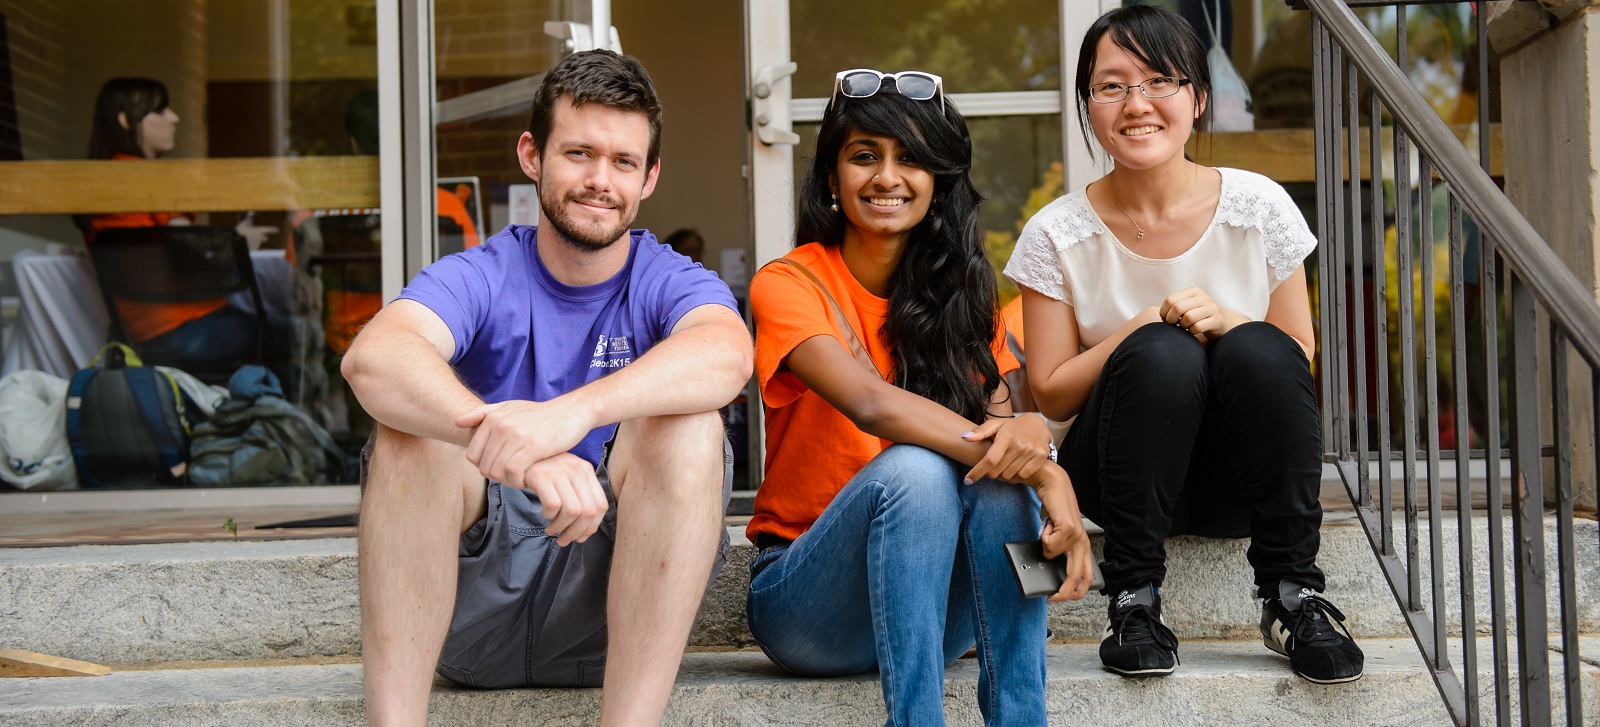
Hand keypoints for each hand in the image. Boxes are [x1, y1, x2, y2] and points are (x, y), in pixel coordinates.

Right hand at [234, 217, 279, 249]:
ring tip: (248, 240)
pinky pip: (255, 247)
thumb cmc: (239, 233)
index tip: (278, 230)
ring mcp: (258, 244)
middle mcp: (260, 237)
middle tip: (257, 236)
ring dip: (256, 241)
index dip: (273, 229)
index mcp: (259, 230)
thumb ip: (246, 221)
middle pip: (265, 238)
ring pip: (259, 242)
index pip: (269, 229)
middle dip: (263, 237)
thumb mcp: (242, 225)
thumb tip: (249, 217)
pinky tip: (246, 244)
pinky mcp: (254, 249)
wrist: (236, 244)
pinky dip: (252, 246)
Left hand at [455, 398, 595, 483]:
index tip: (501, 467)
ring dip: (508, 481)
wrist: (570, 413)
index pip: (473, 455)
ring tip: (521, 478)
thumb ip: (482, 414)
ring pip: (497, 472)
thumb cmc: (539, 415)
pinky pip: (513, 473)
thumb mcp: (510, 407)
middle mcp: (501, 425)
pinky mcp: (532, 447)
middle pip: (484, 467)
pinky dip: (519, 481)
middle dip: (497, 477)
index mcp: (492, 418)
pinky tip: (529, 479)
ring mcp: (516, 436)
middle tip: (513, 476)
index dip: (485, 467)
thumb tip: (457, 423)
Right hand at [512, 452, 607, 545]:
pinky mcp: (541, 475)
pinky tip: (544, 514)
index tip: (580, 537)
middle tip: (563, 540)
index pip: (601, 505)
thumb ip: (578, 497)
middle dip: (576, 532)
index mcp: (586, 470)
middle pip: (588, 511)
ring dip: (561, 527)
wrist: (516, 455)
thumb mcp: (566, 478)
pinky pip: (553, 505)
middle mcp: (576, 468)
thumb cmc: (543, 473)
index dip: (592, 526)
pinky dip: (548, 515)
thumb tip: (585, 532)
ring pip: (572, 511)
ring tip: (551, 530)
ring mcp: (559, 471)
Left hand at [961, 412, 1052, 484]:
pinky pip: (1023, 475)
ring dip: (1003, 475)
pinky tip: (1015, 468)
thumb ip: (981, 431)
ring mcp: (1032, 451)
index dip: (977, 472)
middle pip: (998, 471)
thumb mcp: (997, 425)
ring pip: (1009, 475)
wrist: (1038, 424)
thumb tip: (964, 437)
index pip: (990, 460)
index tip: (967, 481)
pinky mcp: (1041, 457)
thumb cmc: (1012, 426)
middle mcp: (1020, 444)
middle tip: (991, 467)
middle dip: (990, 473)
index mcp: (1006, 436)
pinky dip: (1016, 476)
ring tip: (1004, 466)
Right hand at [1035, 467, 1092, 602]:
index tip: (1059, 598)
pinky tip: (1048, 523)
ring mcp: (1077, 536)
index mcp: (1082, 546)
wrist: (1052, 484)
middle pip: (1078, 577)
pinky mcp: (1069, 529)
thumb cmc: (1053, 508)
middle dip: (1065, 592)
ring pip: (1054, 557)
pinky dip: (1043, 535)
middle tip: (1052, 599)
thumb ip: (1055, 550)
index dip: (1075, 592)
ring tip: (1047, 531)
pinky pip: (1049, 545)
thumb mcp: (1055, 534)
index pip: (1086, 576)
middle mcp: (1083, 543)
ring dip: (1044, 545)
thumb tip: (1047, 564)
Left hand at [1160, 287, 1229, 343]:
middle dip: (1171, 320)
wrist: (1224, 323)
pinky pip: (1197, 327)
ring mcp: (1212, 308)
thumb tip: (1160, 314)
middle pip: (1177, 307)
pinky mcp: (1217, 320)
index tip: (1166, 320)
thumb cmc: (1199, 316)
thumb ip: (1175, 305)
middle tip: (1173, 325)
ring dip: (1182, 326)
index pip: (1170, 299)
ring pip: (1187, 317)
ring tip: (1184, 327)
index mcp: (1193, 291)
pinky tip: (1192, 332)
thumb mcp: (1189, 305)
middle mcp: (1203, 297)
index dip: (1163, 312)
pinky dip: (1191, 332)